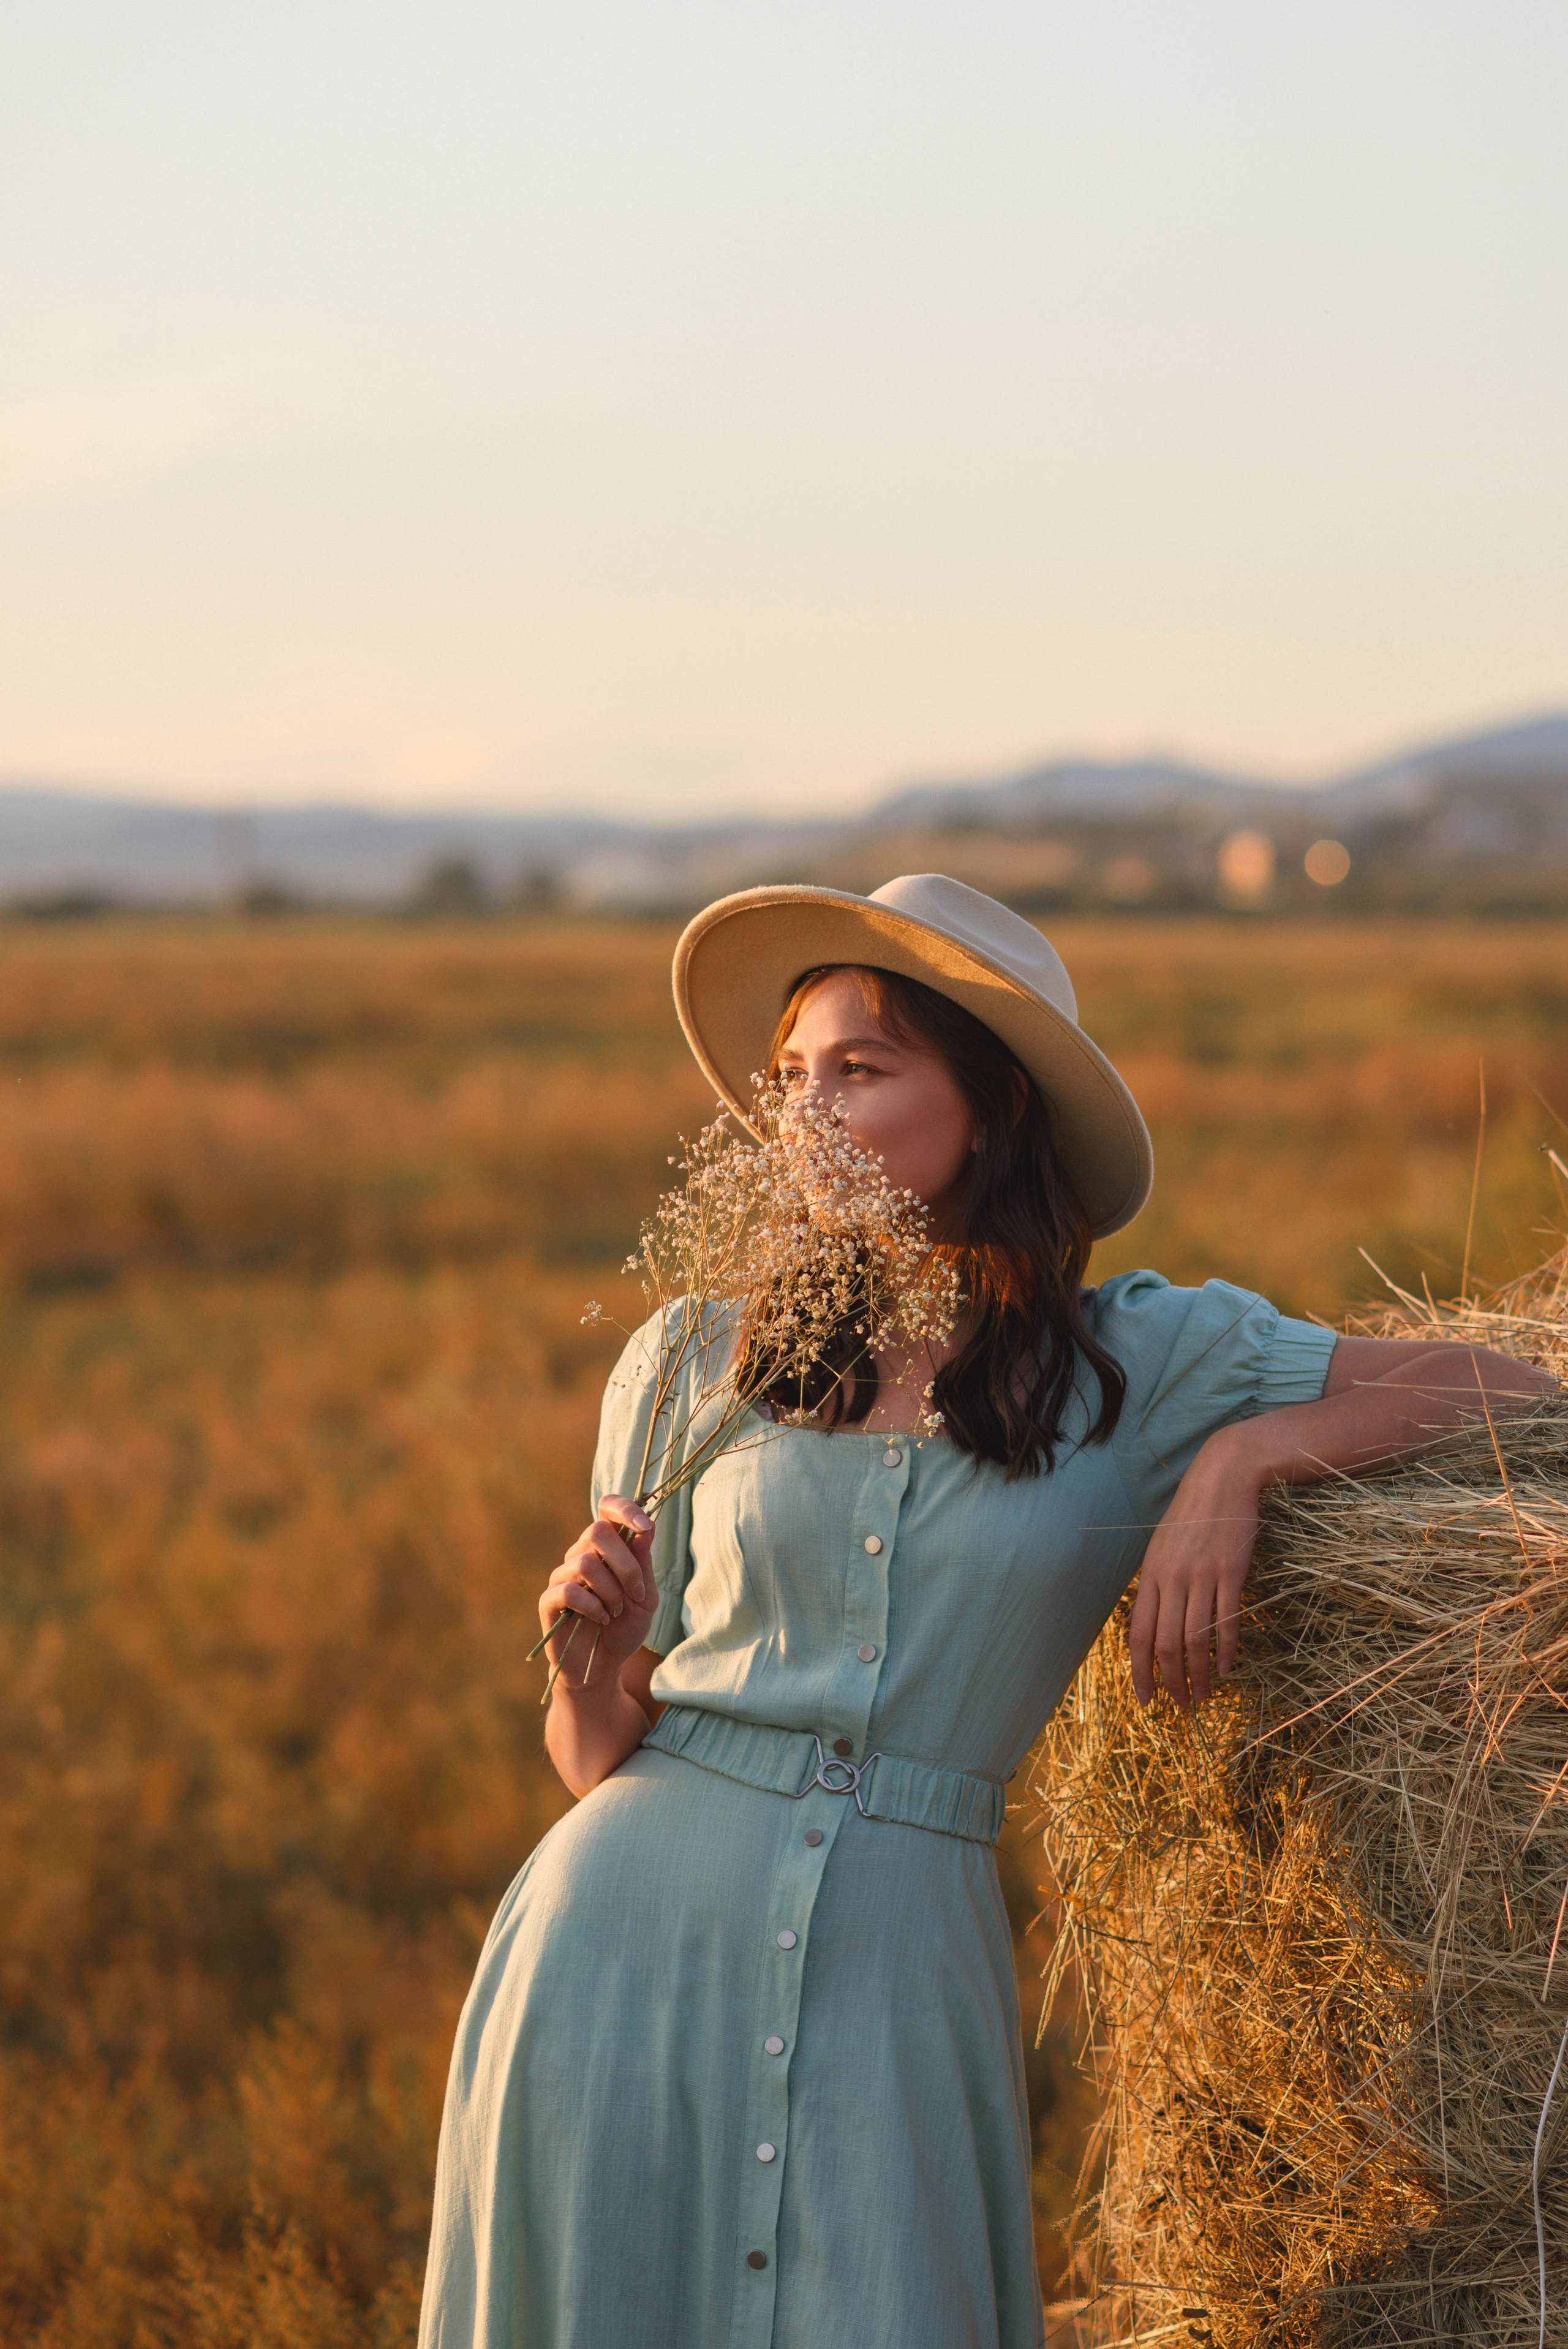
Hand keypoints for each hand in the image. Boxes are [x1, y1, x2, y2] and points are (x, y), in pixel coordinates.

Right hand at [539, 1494, 657, 1693]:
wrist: (603, 1666)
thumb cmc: (625, 1628)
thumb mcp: (645, 1597)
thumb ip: (643, 1564)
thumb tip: (647, 1527)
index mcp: (606, 1548)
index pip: (607, 1508)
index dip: (626, 1508)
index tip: (646, 1527)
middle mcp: (581, 1554)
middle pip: (597, 1532)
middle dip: (625, 1564)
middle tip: (636, 1594)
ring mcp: (562, 1576)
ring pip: (586, 1563)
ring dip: (611, 1590)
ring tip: (617, 1611)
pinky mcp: (549, 1601)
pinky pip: (569, 1590)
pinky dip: (593, 1606)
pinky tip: (602, 1619)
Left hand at [1127, 1428, 1266, 1708]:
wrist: (1224, 1477)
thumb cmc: (1193, 1514)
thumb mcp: (1163, 1546)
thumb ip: (1158, 1583)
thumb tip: (1154, 1621)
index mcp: (1150, 1574)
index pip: (1139, 1634)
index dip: (1140, 1670)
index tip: (1145, 1698)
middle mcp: (1171, 1578)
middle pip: (1166, 1643)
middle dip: (1171, 1681)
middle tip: (1180, 1706)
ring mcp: (1200, 1575)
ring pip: (1194, 1637)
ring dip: (1197, 1674)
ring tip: (1203, 1696)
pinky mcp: (1229, 1572)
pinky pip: (1226, 1619)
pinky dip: (1225, 1649)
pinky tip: (1225, 1669)